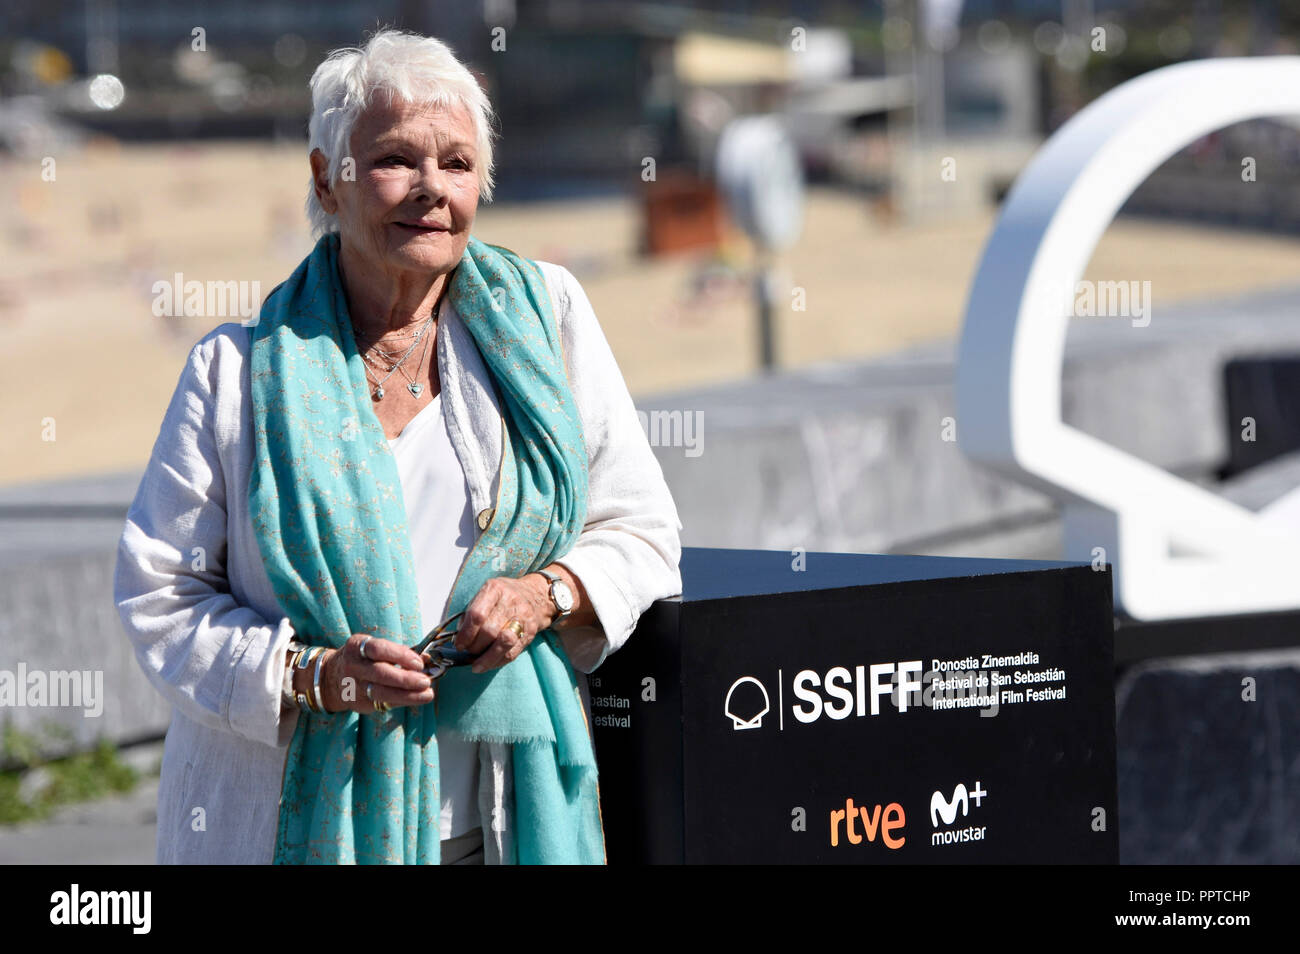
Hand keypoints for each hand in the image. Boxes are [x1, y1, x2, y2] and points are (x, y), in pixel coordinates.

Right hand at [306, 634, 433, 713]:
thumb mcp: (374, 649)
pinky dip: (401, 702)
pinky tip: (415, 699)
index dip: (400, 655)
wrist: (331, 677)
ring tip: (427, 694)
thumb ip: (400, 652)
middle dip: (406, 679)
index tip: (419, 662)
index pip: (378, 649)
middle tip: (426, 681)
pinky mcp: (358, 703)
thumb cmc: (363, 659)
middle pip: (380, 673)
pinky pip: (382, 704)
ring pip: (381, 693)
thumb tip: (428, 658)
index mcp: (357, 647)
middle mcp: (353, 666)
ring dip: (407, 695)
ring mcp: (354, 687)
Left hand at [453, 575, 556, 673]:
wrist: (537, 595)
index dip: (466, 634)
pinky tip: (489, 664)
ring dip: (487, 658)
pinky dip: (498, 662)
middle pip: (489, 630)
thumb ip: (472, 613)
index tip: (459, 644)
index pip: (477, 615)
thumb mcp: (487, 594)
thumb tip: (460, 638)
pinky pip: (513, 652)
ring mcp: (523, 616)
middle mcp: (511, 601)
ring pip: (503, 643)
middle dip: (474, 647)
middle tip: (468, 652)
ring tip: (476, 665)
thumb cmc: (504, 596)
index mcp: (495, 589)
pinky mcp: (531, 631)